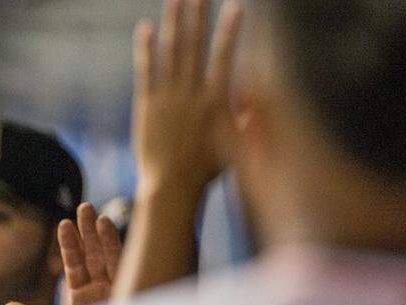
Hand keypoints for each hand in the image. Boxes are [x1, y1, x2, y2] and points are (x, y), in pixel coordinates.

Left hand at [58, 203, 121, 304]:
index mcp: (83, 304)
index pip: (75, 267)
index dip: (70, 246)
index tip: (64, 224)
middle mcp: (102, 296)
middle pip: (94, 257)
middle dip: (89, 232)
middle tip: (85, 206)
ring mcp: (118, 296)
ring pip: (110, 259)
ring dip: (104, 236)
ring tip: (99, 215)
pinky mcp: (131, 298)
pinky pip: (125, 269)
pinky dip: (118, 249)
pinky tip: (110, 228)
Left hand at [132, 0, 241, 194]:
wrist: (171, 186)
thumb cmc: (207, 168)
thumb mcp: (235, 141)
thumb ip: (246, 114)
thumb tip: (259, 90)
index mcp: (216, 100)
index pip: (226, 56)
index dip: (231, 29)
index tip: (237, 6)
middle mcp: (192, 93)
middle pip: (196, 45)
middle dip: (199, 15)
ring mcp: (167, 98)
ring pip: (172, 52)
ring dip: (174, 22)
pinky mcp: (147, 106)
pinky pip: (146, 71)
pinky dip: (146, 49)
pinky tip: (146, 28)